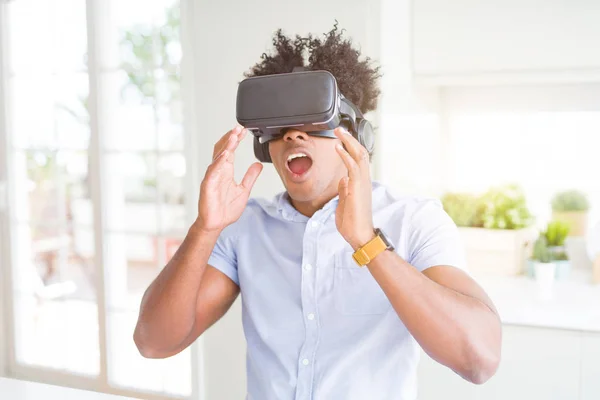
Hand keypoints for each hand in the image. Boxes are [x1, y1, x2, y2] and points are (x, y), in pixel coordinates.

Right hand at [196, 125, 262, 232]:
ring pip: (218, 157)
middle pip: (223, 149)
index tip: (243, 131)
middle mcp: (218, 171)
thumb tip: (258, 165)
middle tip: (239, 128)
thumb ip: (250, 176)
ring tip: (233, 136)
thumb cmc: (225, 209)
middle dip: (231, 138)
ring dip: (226, 145)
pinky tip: (225, 154)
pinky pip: (213, 171)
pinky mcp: (208, 185)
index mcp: (226, 171)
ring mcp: (212, 177)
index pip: (230, 150)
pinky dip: (219, 161)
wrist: (216, 224)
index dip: (236, 140)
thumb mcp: (244, 190)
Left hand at [334, 127, 374, 250]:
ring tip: (339, 132)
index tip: (341, 138)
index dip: (350, 147)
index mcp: (359, 183)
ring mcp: (362, 183)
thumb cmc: (352, 223)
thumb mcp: (344, 203)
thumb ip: (344, 190)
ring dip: (348, 142)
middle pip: (360, 153)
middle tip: (339, 129)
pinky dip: (345, 155)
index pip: (357, 159)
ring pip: (359, 156)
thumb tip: (342, 180)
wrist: (359, 236)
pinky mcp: (358, 188)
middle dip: (349, 139)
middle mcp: (363, 180)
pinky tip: (338, 148)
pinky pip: (353, 167)